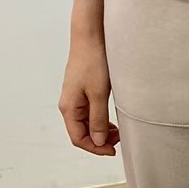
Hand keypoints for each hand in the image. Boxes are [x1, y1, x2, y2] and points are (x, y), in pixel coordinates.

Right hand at [59, 0, 119, 155]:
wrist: (90, 36)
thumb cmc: (93, 62)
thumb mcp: (98, 94)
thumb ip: (98, 119)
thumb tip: (98, 141)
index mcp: (69, 108)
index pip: (78, 138)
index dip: (95, 148)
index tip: (113, 150)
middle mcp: (69, 105)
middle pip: (81, 132)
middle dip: (99, 140)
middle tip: (119, 141)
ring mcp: (75, 97)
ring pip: (86, 123)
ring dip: (101, 131)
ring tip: (118, 132)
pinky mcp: (83, 90)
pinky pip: (89, 112)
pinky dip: (100, 119)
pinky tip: (113, 119)